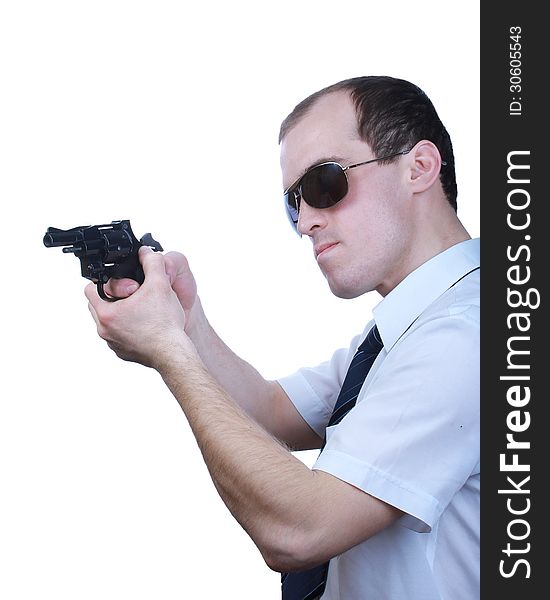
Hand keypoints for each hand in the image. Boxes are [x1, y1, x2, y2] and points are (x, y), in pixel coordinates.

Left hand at [85, 247, 194, 368]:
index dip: (109, 281)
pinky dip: (129, 329)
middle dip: (115, 297)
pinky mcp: (123, 353)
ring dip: (122, 313)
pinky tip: (147, 326)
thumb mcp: (160, 284)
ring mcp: (113, 344)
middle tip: (135, 295)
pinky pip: (120, 336)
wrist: (174, 354)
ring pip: (109, 322)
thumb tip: (146, 252)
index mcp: (106, 313)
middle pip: (99, 305)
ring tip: (142, 310)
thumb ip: (152, 263)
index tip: (127, 284)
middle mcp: (105, 331)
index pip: (91, 289)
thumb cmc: (165, 325)